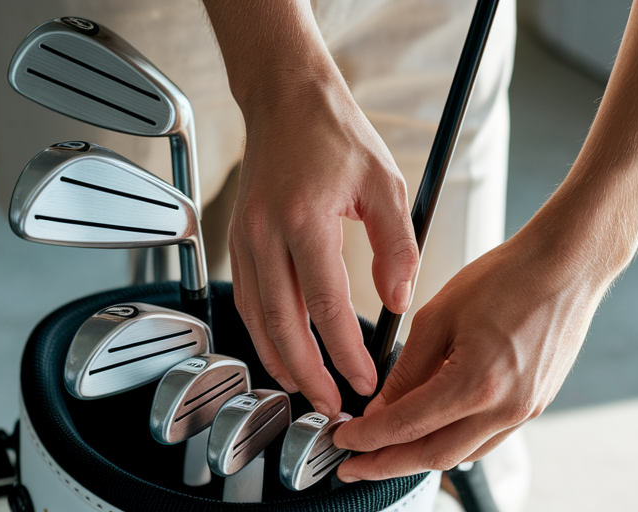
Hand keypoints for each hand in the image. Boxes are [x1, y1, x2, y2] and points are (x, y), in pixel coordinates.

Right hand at [229, 77, 418, 416]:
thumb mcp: (386, 184)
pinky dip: (265, 334)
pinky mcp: (238, 241)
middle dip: (308, 375)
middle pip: (282, 325)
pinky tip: (286, 353)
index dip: (345, 351)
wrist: (286, 101)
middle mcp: (265, 234)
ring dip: (281, 361)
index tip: (365, 378)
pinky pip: (249, 301)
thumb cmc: (335, 135)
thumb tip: (399, 300)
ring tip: (310, 391)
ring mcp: (244, 239)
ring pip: (257, 319)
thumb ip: (398, 245)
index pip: (326, 305)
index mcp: (304, 220)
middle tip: (333, 406)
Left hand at [331, 230, 607, 480]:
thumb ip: (406, 369)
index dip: (367, 438)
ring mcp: (524, 411)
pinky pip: (484, 440)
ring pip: (460, 454)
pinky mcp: (534, 405)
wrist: (567, 266)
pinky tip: (429, 435)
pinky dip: (451, 443)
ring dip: (417, 459)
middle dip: (385, 465)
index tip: (342, 439)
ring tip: (384, 454)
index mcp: (476, 383)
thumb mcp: (438, 316)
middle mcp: (505, 408)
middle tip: (352, 467)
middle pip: (432, 456)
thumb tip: (381, 405)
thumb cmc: (508, 277)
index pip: (406, 426)